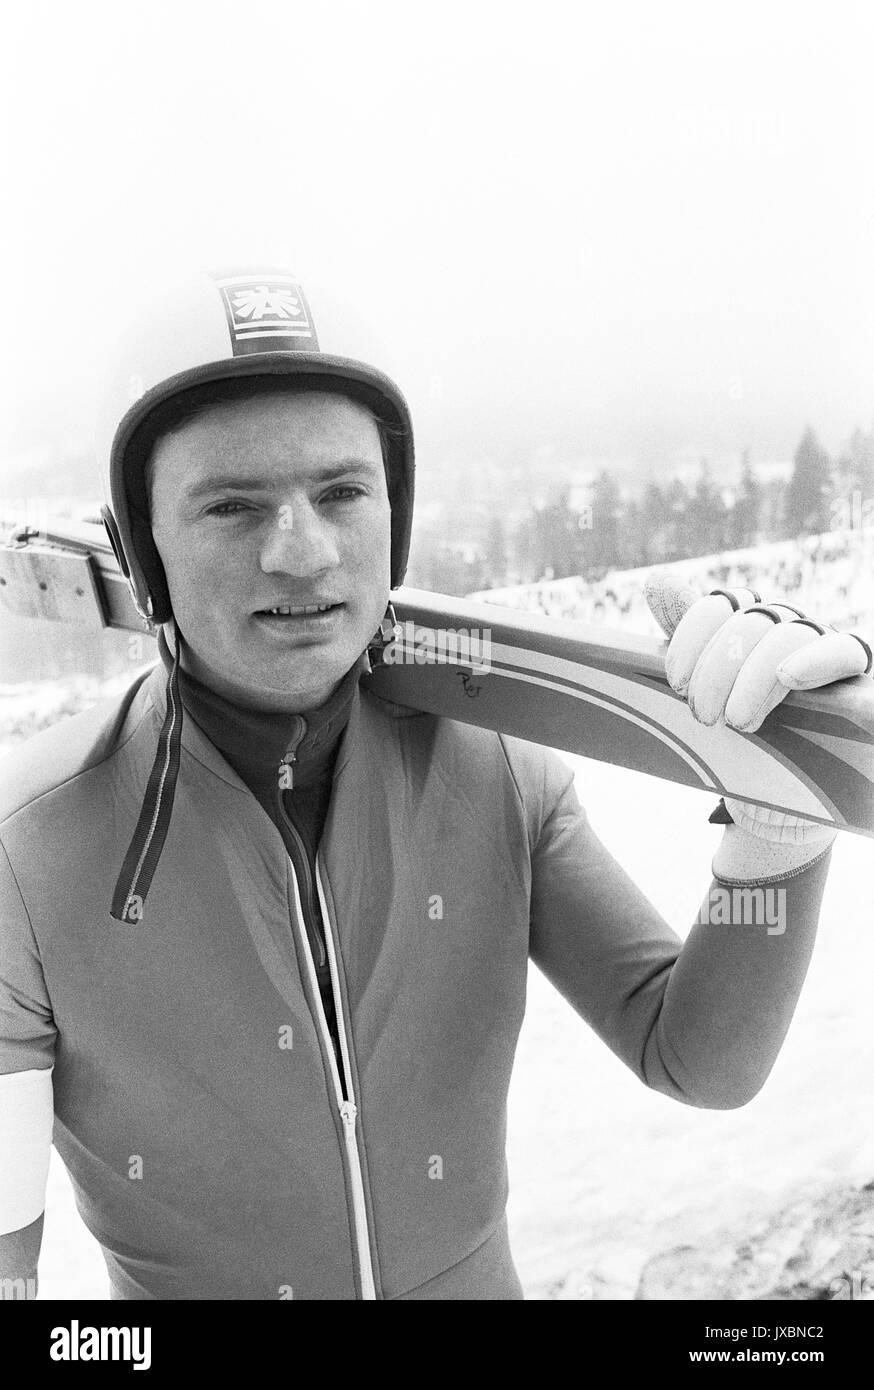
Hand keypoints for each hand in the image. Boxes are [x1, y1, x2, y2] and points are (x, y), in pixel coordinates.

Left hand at [644, 572, 872, 842]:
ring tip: (736, 721)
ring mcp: (826, 651)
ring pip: (789, 635)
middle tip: (703, 716)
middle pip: (752, 622)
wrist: (795, 799)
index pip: (726, 604)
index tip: (675, 681)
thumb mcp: (712, 692)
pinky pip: (845, 653)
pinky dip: (817, 660)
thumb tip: (657, 580)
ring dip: (755, 674)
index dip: (695, 634)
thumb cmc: (747, 741)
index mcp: (756, 624)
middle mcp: (793, 628)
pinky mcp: (859, 679)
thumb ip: (688, 638)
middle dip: (718, 668)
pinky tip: (790, 675)